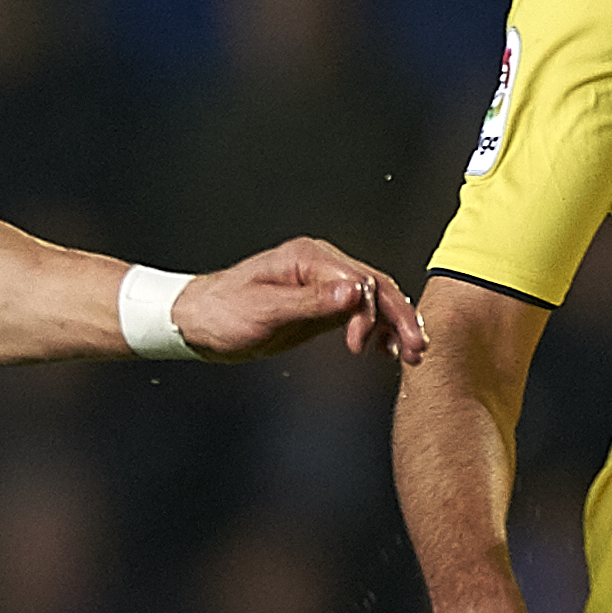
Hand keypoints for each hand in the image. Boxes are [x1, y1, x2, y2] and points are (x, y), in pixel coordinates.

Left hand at [180, 239, 422, 365]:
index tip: (361, 348)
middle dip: (399, 318)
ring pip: (372, 299)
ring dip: (393, 324)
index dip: (369, 314)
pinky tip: (384, 349)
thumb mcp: (265, 311)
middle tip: (416, 351)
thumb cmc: (220, 313)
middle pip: (375, 286)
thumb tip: (355, 292)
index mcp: (308, 258)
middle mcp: (320, 265)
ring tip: (410, 354)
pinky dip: (375, 328)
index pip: (359, 281)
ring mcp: (321, 283)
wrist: (195, 322)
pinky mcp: (317, 304)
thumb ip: (312, 303)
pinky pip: (357, 312)